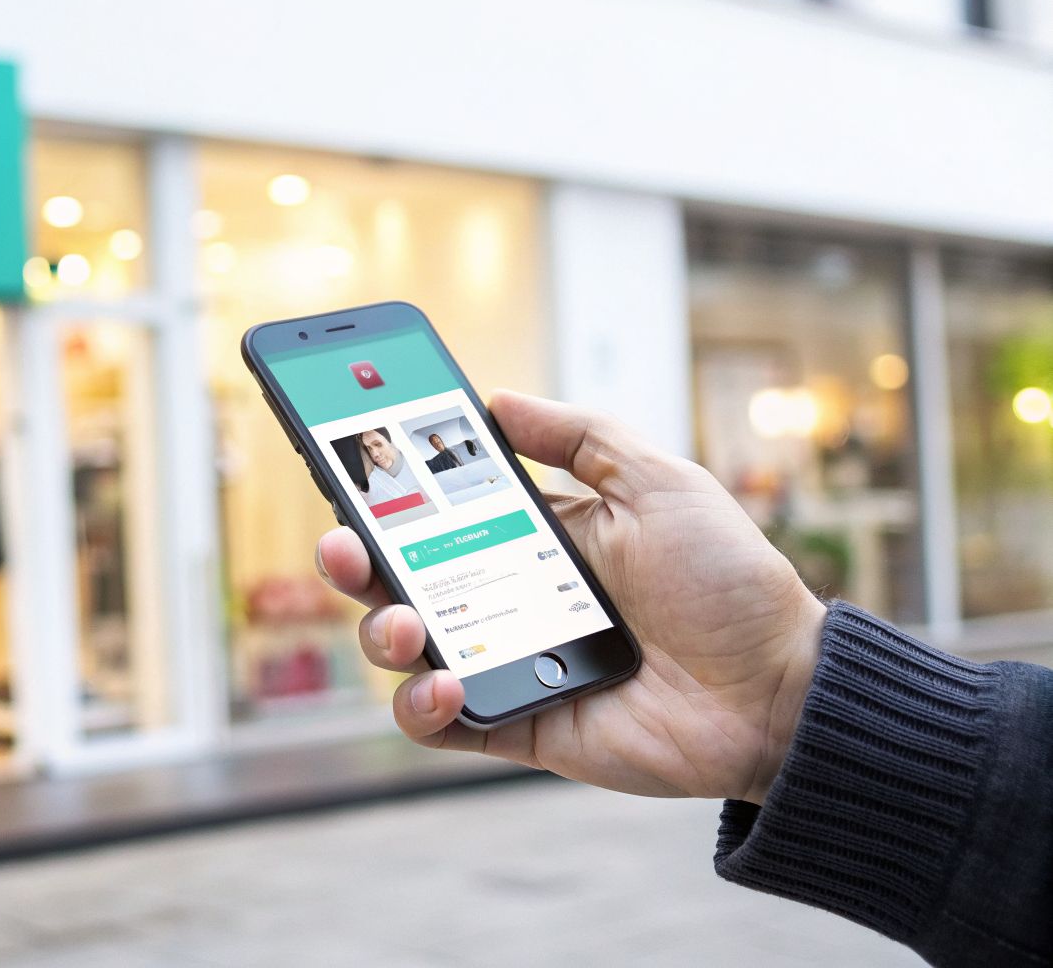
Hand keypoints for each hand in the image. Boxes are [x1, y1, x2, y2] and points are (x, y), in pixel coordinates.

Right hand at [317, 390, 825, 803]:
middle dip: (353, 560)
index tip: (349, 467)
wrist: (778, 690)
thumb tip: (497, 400)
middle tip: (344, 547)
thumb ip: (580, 438)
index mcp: (533, 537)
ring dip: (383, 631)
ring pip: (405, 649)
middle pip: (399, 577)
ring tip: (409, 624)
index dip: (386, 494)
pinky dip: (421, 707)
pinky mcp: (514, 724)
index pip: (436, 511)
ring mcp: (505, 663)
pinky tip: (446, 685)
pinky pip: (439, 723)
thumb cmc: (729, 582)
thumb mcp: (660, 482)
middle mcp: (506, 598)